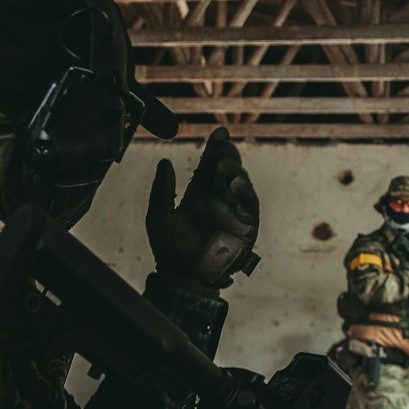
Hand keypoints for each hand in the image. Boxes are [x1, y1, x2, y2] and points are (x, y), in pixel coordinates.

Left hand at [146, 127, 259, 291]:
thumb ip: (162, 189)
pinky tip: (236, 185)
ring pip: (242, 185)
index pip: (210, 165)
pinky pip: (250, 207)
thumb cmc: (169, 249)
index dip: (216, 148)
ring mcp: (233, 213)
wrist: (181, 276)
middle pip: (229, 170)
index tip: (218, 132)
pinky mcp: (245, 228)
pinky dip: (245, 194)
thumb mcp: (158, 215)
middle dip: (228, 156)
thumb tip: (164, 162)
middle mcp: (219, 200)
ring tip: (225, 169)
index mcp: (200, 194)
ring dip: (236, 173)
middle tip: (222, 147)